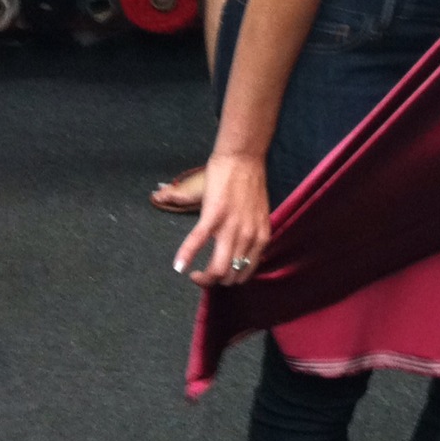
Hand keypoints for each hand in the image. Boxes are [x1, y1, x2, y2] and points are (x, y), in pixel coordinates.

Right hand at [174, 151, 271, 286]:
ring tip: (194, 275)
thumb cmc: (249, 185)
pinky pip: (198, 242)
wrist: (243, 159)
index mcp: (261, 237)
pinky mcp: (214, 215)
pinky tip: (178, 266)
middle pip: (230, 276)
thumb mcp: (258, 215)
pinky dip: (185, 256)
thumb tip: (241, 253)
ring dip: (203, 278)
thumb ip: (251, 235)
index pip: (246, 273)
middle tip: (203, 276)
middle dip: (215, 282)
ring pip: (217, 268)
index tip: (220, 276)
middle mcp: (248, 237)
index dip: (231, 280)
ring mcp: (231, 227)